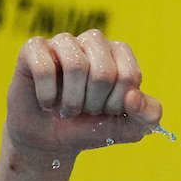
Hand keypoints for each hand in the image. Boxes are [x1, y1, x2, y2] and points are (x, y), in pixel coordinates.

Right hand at [6, 30, 162, 156]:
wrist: (51, 139)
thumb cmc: (92, 126)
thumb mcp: (129, 128)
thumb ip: (148, 116)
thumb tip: (134, 97)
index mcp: (121, 53)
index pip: (130, 76)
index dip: (118, 103)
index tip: (107, 111)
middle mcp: (94, 41)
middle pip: (104, 71)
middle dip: (95, 103)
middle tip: (86, 110)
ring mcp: (63, 42)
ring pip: (76, 65)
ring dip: (72, 101)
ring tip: (68, 108)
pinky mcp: (33, 49)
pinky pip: (44, 66)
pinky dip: (47, 95)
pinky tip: (47, 102)